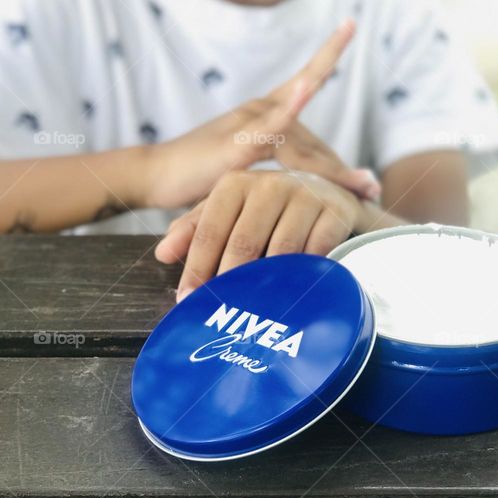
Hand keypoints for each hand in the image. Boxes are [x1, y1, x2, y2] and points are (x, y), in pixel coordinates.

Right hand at [140, 19, 379, 209]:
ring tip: (365, 185)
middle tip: (372, 189)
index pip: (304, 84)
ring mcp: (248, 123)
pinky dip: (290, 107)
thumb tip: (297, 182)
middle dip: (342, 169)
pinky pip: (270, 127)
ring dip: (334, 168)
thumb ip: (269, 167)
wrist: (152, 176)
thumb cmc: (194, 175)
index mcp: (261, 111)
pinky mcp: (236, 143)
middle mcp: (258, 108)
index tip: (349, 23)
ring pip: (302, 142)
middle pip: (314, 140)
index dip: (327, 54)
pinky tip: (307, 91)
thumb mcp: (241, 170)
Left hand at [155, 169, 364, 302]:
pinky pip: (316, 251)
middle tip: (222, 313)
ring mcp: (305, 195)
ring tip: (256, 311)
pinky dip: (305, 275)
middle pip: (243, 242)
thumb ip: (195, 229)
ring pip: (281, 249)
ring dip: (268, 284)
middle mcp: (270, 184)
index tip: (188, 299)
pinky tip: (295, 294)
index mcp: (236, 184)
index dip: (197, 268)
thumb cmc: (270, 209)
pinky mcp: (335, 210)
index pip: (209, 230)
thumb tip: (163, 254)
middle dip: (230, 282)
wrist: (331, 194)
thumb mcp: (231, 212)